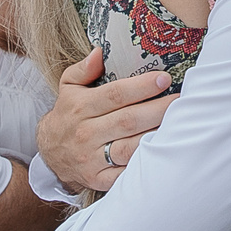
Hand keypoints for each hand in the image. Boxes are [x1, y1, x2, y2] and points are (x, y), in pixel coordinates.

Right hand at [36, 50, 175, 196]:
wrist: (50, 152)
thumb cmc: (68, 114)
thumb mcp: (68, 87)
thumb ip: (83, 69)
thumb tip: (100, 52)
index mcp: (80, 107)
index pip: (115, 95)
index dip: (141, 87)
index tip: (164, 79)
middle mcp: (86, 133)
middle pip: (128, 121)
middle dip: (157, 109)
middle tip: (181, 100)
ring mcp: (92, 158)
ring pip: (130, 148)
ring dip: (155, 136)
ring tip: (178, 124)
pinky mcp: (99, 179)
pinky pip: (126, 173)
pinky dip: (144, 164)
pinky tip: (162, 151)